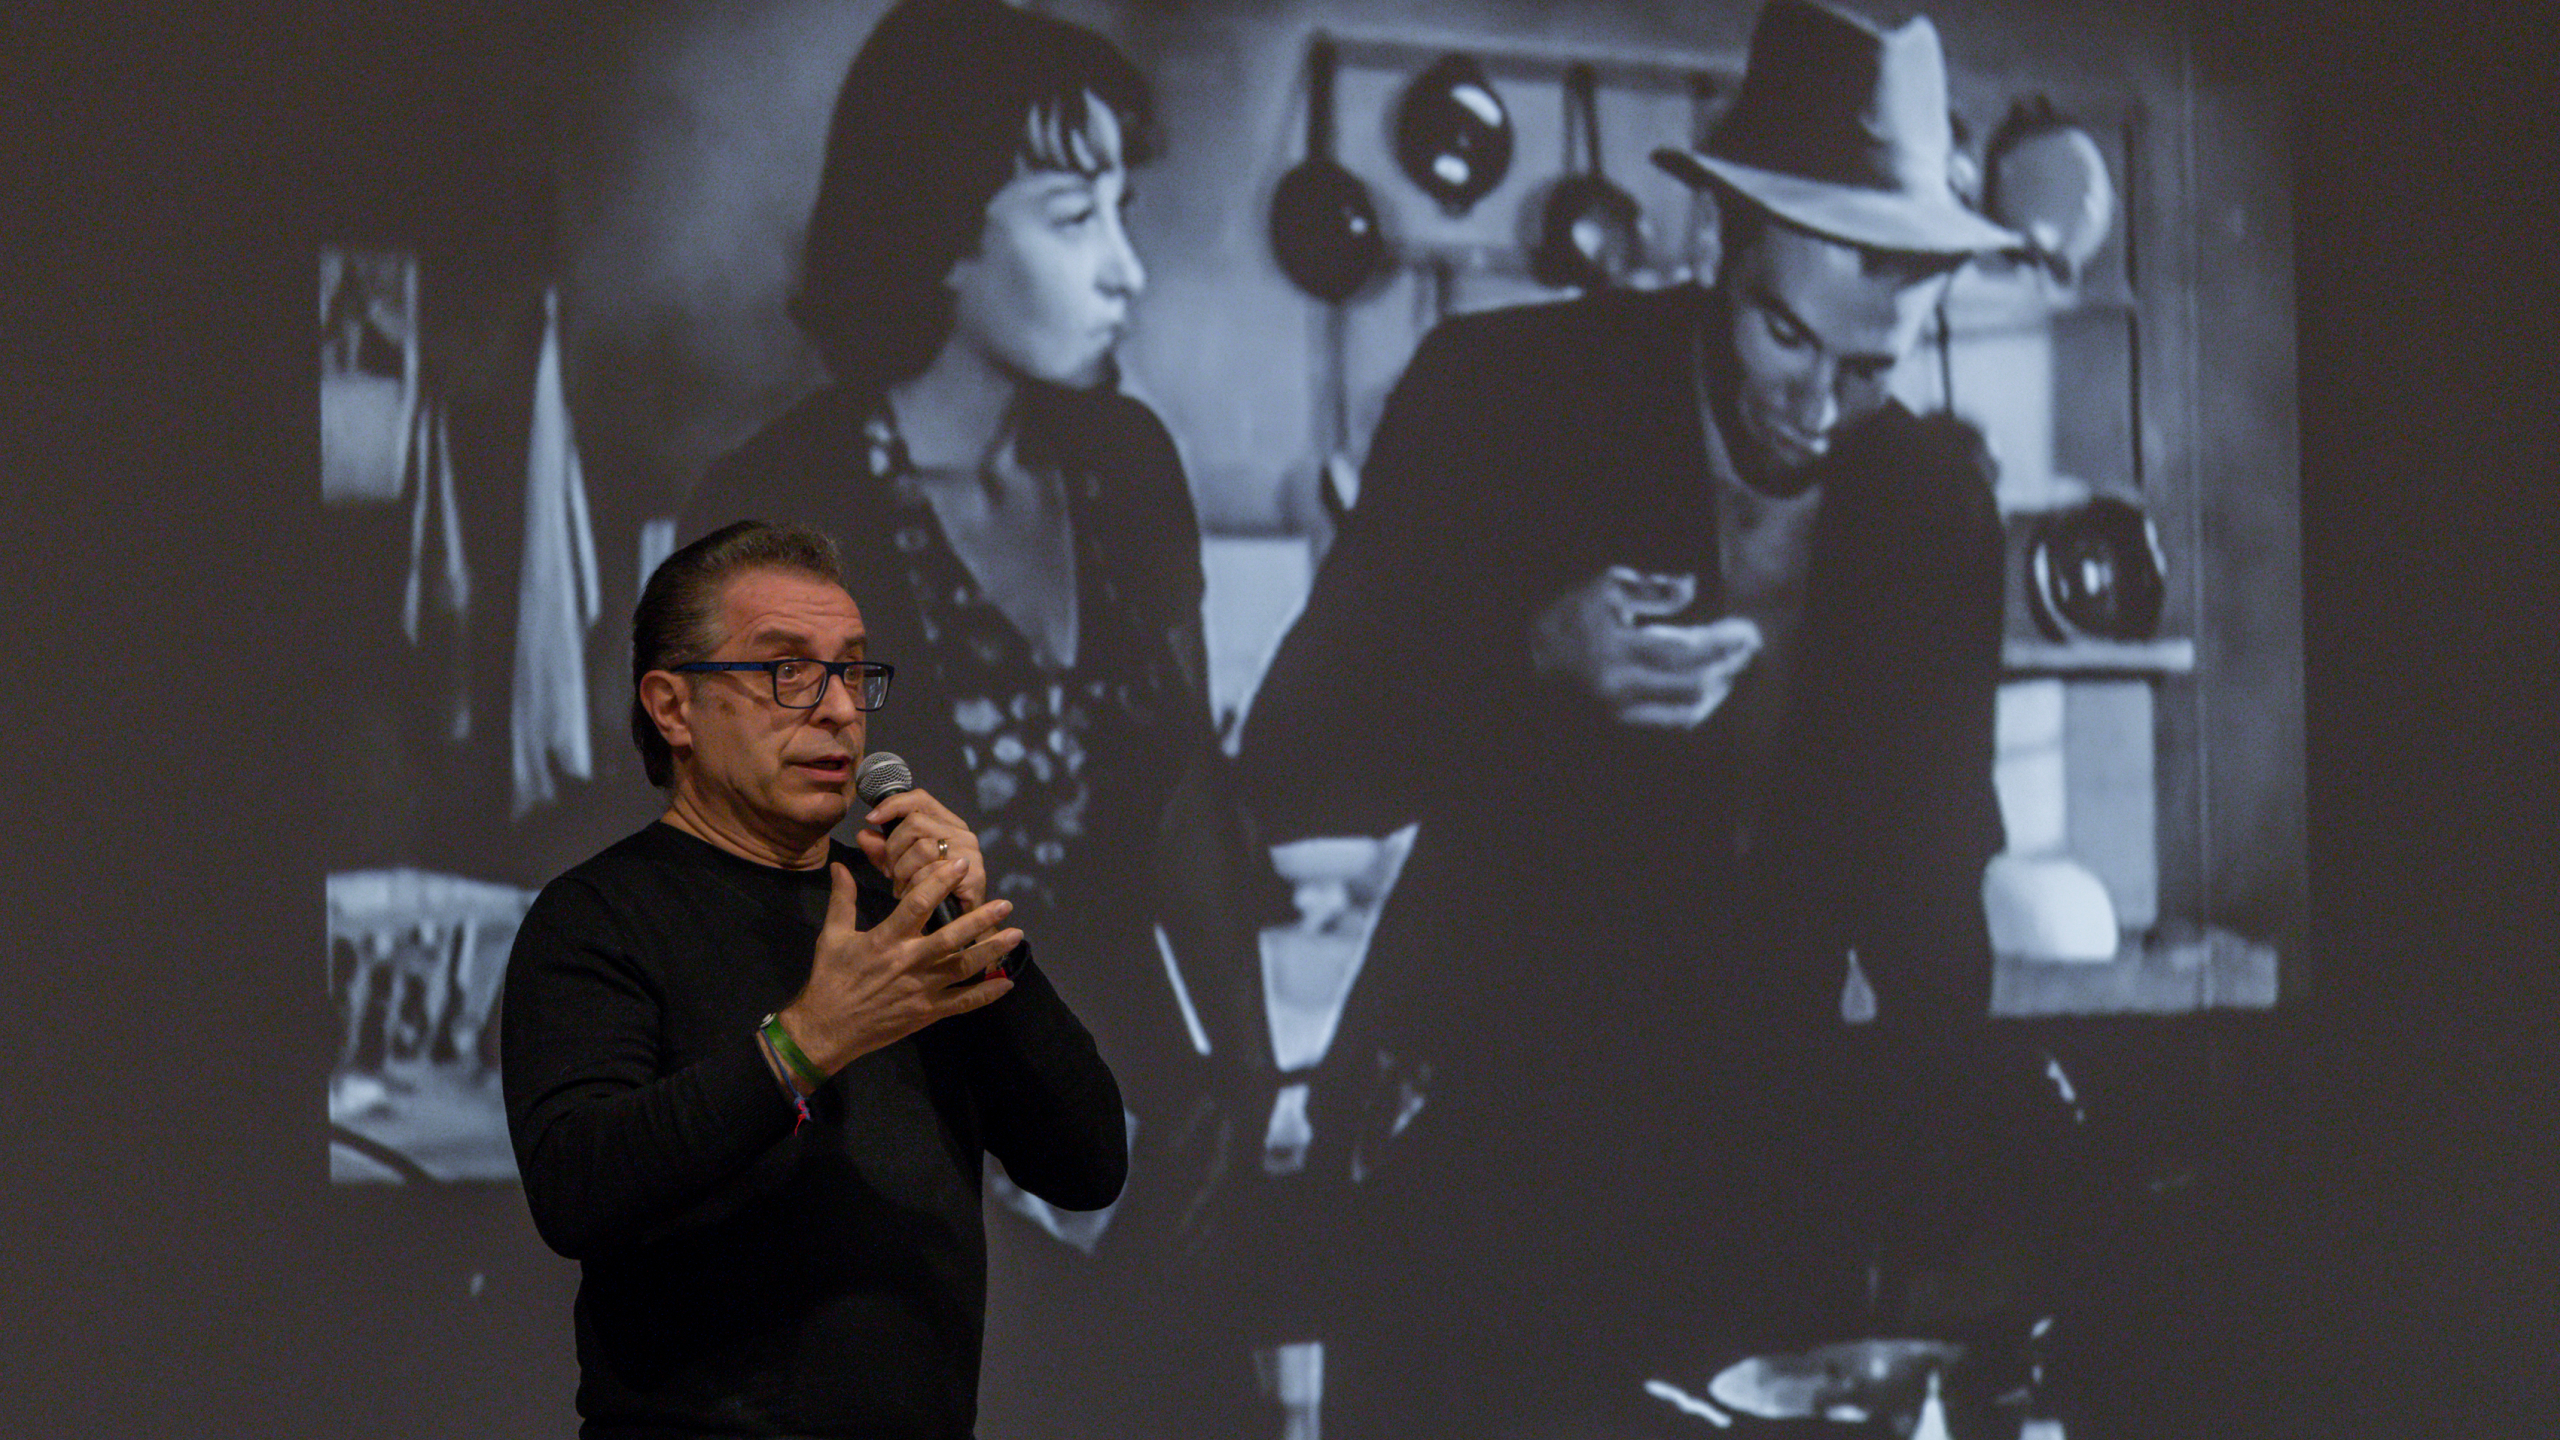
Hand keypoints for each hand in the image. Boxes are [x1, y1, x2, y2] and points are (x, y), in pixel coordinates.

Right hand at [777, 859, 1021, 1078]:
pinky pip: (962, 1003)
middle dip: (980, 919)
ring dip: (991, 951)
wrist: (826, 1029)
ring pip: (963, 967)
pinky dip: (986, 994)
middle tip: (1005, 903)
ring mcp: (921, 989)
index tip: (961, 865)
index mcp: (886, 939)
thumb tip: (840, 866)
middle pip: (951, 937)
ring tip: (1015, 934)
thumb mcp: (833, 936)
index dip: (940, 882)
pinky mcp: (927, 1013)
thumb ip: (842, 899)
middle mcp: (909, 962)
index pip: (917, 904)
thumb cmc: (830, 979)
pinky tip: (1006, 983)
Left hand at [856, 785, 989, 911]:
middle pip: (915, 823)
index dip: (893, 805)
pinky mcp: (974, 875)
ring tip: (901, 887)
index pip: (920, 799)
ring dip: (903, 871)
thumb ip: (882, 850)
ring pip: (922, 848)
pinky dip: (914, 886)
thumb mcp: (899, 867)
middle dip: (893, 849)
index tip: (871, 819)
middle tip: (890, 871)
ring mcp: (970, 853)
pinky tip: (911, 895)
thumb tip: (864, 834)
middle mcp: (962, 833)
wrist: (958, 924)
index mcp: (946, 824)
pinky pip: (932, 873)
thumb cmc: (930, 892)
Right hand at [1530, 567, 1764, 729]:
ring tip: (1731, 667)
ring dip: (1716, 691)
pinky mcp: (1622, 726)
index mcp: (1616, 652)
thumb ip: (1650, 588)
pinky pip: (1671, 722)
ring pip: (1686, 713)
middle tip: (1748, 649)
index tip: (1747, 631)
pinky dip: (1696, 706)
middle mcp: (1621, 690)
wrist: (1525, 663)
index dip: (1723, 643)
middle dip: (1728, 668)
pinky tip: (1707, 688)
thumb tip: (1690, 587)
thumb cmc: (1566, 619)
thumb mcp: (1604, 589)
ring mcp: (1621, 714)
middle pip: (1693, 687)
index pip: (1686, 651)